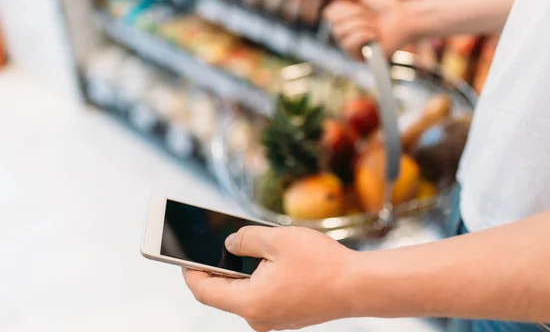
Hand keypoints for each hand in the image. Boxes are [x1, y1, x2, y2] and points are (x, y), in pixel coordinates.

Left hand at [183, 226, 357, 331]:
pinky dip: (259, 279)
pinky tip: (270, 260)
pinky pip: (263, 296)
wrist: (358, 286)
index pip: (204, 290)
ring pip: (245, 293)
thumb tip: (229, 244)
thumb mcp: (278, 239)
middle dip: (218, 266)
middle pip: (224, 292)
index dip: (189, 271)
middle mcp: (258, 317)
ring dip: (242, 271)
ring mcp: (273, 320)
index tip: (181, 255)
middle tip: (217, 242)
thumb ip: (246, 239)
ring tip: (250, 246)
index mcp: (249, 302)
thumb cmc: (322, 264)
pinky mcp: (286, 315)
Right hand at [324, 0, 419, 58]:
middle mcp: (348, 34)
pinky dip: (363, 35)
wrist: (406, 18)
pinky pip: (349, 45)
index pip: (329, 14)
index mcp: (347, 19)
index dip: (343, 7)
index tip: (360, 5)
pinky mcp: (362, 57)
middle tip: (371, 16)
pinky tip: (375, 35)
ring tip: (376, 26)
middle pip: (334, 23)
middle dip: (354, 15)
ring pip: (341, 33)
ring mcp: (355, 47)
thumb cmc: (390, 6)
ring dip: (361, 24)